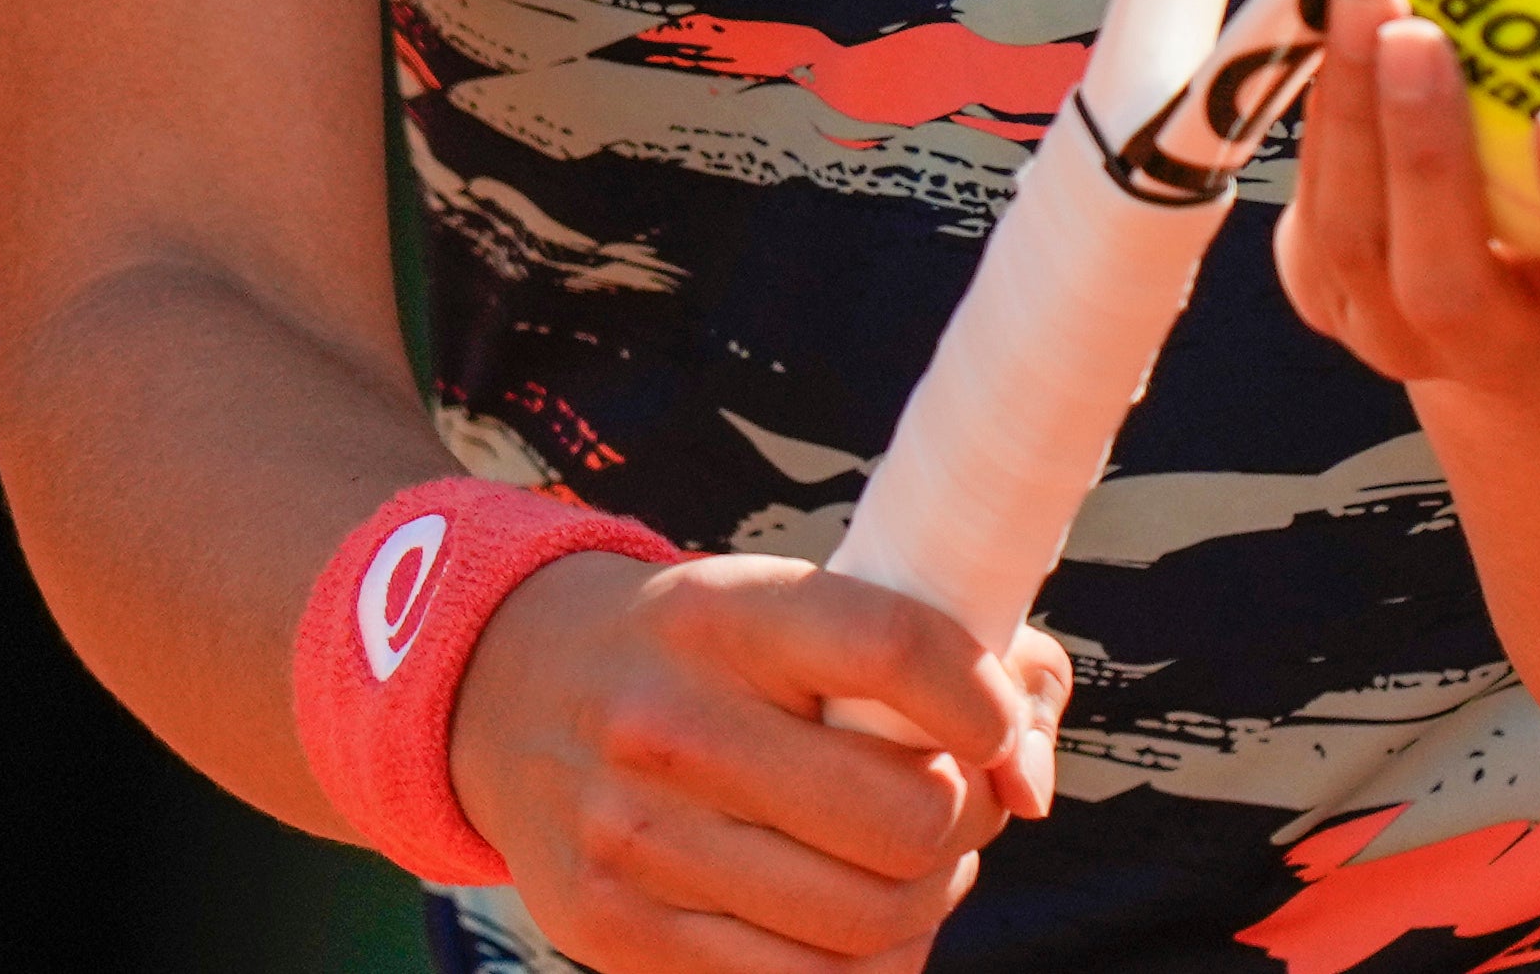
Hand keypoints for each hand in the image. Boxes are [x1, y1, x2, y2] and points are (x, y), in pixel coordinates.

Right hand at [446, 551, 1070, 973]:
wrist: (506, 691)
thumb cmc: (696, 648)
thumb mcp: (783, 602)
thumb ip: (935, 649)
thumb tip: (1033, 773)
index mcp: (723, 615)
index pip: (894, 651)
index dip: (986, 704)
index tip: (1002, 727)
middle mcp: (669, 726)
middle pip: (902, 817)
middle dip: (968, 820)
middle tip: (960, 801)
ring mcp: (634, 842)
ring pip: (865, 923)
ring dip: (926, 902)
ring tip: (912, 862)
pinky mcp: (614, 936)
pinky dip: (862, 968)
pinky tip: (855, 923)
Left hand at [1276, 0, 1539, 391]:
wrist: (1537, 293)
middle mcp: (1499, 346)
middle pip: (1447, 277)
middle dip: (1427, 158)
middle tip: (1420, 28)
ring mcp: (1401, 335)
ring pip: (1355, 242)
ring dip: (1350, 121)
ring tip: (1364, 1)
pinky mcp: (1329, 301)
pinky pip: (1310, 213)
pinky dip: (1319, 125)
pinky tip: (1330, 32)